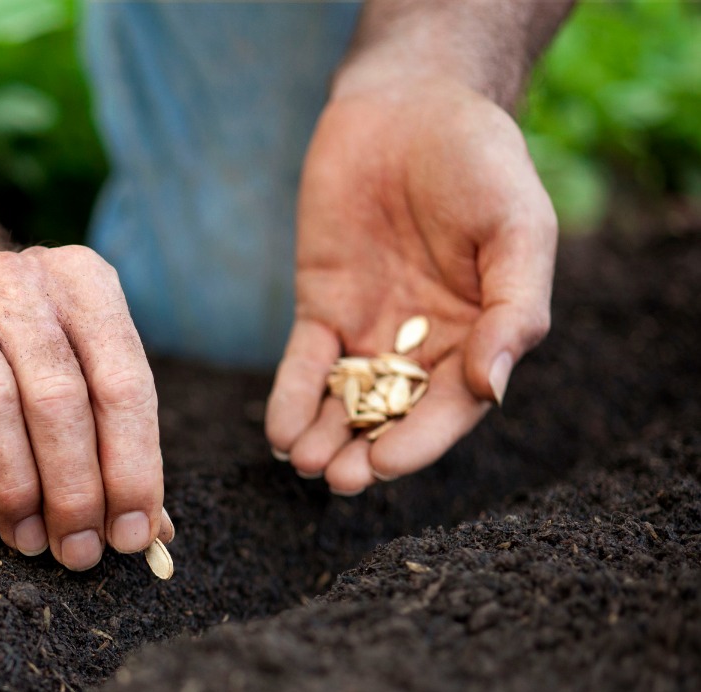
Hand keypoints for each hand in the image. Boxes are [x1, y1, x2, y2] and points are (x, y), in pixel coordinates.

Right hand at [0, 245, 172, 569]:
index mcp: (84, 284)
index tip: (131, 536)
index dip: (133, 468)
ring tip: (32, 541)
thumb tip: (151, 533)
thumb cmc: (23, 353)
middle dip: (73, 491)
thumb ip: (119, 442)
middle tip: (78, 552)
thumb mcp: (82, 370)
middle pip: (57, 398)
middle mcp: (18, 284)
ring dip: (16, 489)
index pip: (124, 384)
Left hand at [265, 76, 557, 493]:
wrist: (410, 106)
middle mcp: (426, 347)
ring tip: (304, 462)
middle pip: (394, 417)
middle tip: (337, 478)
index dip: (419, 441)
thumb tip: (495, 388)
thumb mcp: (518, 229)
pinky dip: (291, 398)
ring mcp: (370, 332)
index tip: (386, 465)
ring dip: (324, 437)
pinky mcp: (322, 309)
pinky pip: (305, 366)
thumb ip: (514, 308)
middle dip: (365, 452)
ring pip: (346, 402)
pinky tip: (279, 430)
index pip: (452, 407)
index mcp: (481, 337)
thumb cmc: (482, 163)